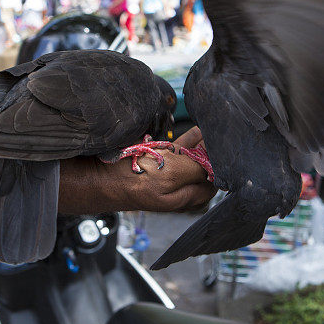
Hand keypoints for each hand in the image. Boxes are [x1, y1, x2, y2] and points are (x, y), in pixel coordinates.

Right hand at [58, 127, 216, 213]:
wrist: (94, 175)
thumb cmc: (132, 180)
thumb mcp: (171, 174)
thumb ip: (197, 168)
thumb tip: (219, 164)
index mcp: (186, 196)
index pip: (216, 180)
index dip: (223, 164)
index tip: (230, 145)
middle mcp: (178, 187)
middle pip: (205, 168)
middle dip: (215, 152)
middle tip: (225, 133)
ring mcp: (165, 173)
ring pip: (192, 157)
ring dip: (203, 143)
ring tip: (214, 126)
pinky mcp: (153, 161)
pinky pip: (177, 149)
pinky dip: (189, 139)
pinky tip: (198, 129)